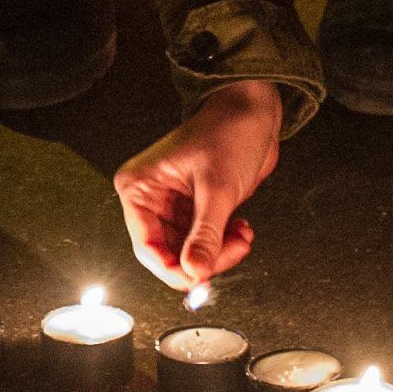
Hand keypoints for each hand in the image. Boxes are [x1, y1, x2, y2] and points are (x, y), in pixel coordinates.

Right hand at [115, 81, 281, 291]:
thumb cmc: (228, 133)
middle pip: (169, 253)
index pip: (146, 246)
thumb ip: (206, 235)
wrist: (253, 111)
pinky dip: (225, 244)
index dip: (172, 269)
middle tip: (233, 251)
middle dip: (203, 259)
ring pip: (189, 251)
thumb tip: (195, 272)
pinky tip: (242, 230)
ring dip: (219, 252)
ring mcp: (173, 205)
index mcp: (139, 188)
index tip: (199, 280)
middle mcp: (151, 198)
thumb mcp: (217, 189)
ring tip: (242, 238)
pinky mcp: (194, 208)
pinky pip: (204, 241)